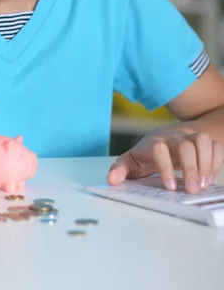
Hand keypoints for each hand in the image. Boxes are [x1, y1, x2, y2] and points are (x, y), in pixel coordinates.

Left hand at [107, 125, 223, 193]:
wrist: (169, 134)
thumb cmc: (149, 151)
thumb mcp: (132, 159)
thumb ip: (121, 169)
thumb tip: (111, 181)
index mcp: (155, 141)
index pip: (159, 149)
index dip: (165, 167)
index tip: (170, 187)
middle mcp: (174, 137)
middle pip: (185, 145)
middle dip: (190, 168)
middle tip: (191, 191)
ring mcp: (190, 137)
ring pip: (202, 140)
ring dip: (206, 162)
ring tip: (203, 184)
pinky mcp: (204, 141)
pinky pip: (216, 145)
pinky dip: (216, 161)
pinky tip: (210, 178)